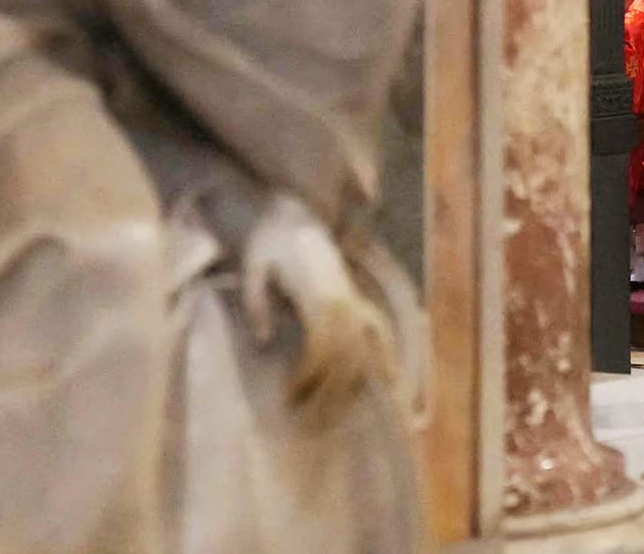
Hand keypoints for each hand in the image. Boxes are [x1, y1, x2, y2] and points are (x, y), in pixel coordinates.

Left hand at [240, 193, 399, 426]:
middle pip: (344, 361)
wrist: (293, 216)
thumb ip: (257, 301)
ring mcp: (355, 303)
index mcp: (318, 293)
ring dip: (351, 390)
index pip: (320, 349)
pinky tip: (390, 389)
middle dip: (329, 397)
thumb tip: (263, 338)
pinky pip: (380, 336)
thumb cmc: (269, 242)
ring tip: (335, 422)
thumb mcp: (253, 265)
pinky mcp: (358, 302)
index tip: (289, 398)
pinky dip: (387, 361)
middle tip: (308, 427)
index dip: (307, 378)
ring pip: (363, 354)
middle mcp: (344, 302)